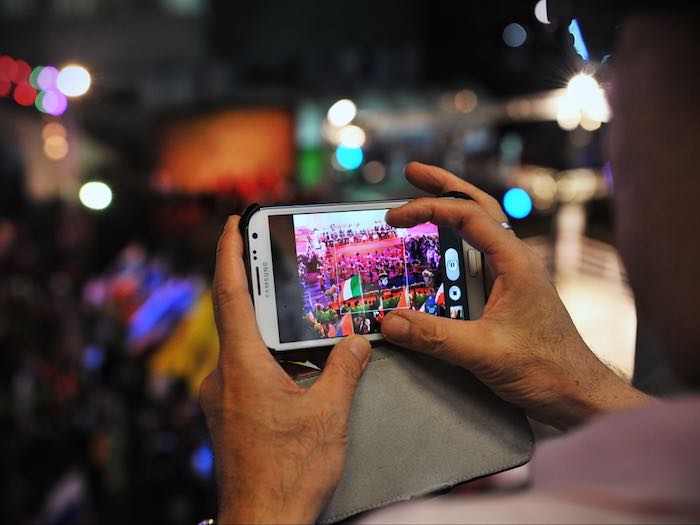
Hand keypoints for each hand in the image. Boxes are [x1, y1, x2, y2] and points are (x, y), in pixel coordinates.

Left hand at [200, 216, 371, 523]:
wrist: (262, 523)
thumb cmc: (288, 474)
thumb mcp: (327, 414)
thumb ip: (344, 370)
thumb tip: (358, 341)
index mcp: (242, 366)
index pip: (229, 295)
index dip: (228, 253)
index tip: (232, 224)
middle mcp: (224, 377)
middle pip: (234, 316)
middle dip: (252, 284)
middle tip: (270, 256)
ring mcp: (222, 398)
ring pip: (242, 346)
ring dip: (265, 325)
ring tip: (294, 311)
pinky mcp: (229, 415)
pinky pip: (245, 370)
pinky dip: (266, 355)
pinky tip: (294, 363)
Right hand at [381, 162, 652, 430]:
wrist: (578, 393)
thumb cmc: (548, 369)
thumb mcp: (484, 352)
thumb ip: (434, 337)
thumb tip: (389, 322)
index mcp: (516, 262)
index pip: (467, 216)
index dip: (428, 208)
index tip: (394, 216)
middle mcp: (515, 261)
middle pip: (478, 207)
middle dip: (444, 186)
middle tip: (412, 173)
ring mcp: (512, 276)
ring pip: (478, 230)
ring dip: (449, 212)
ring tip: (420, 201)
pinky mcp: (507, 294)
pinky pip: (476, 260)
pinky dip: (453, 247)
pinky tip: (437, 254)